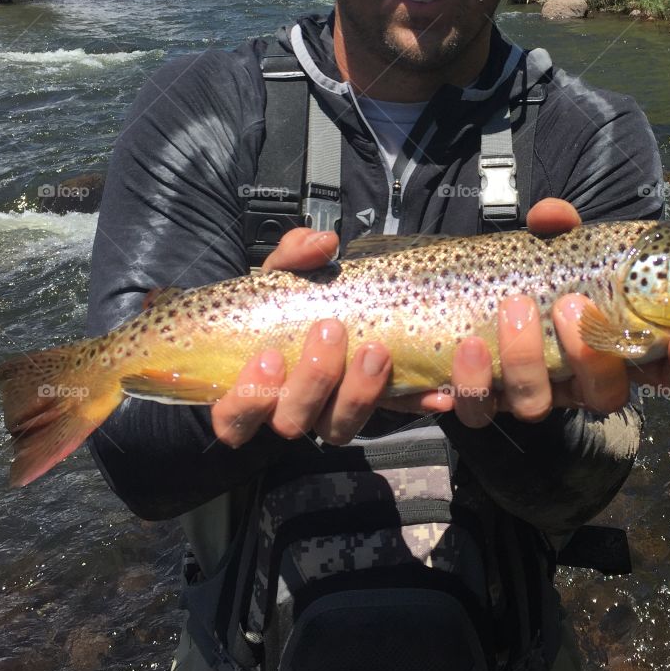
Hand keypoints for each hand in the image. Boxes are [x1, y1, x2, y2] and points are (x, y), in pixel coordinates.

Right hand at [211, 227, 449, 448]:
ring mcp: (332, 413)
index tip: (270, 356)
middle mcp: (290, 409)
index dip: (247, 400)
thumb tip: (323, 241)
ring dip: (359, 393)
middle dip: (313, 380)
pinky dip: (413, 403)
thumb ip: (295, 255)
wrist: (328, 312)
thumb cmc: (291, 302)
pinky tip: (435, 391)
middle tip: (332, 329)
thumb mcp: (285, 274)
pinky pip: (392, 417)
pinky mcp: (373, 409)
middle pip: (293, 421)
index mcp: (254, 386)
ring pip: (338, 429)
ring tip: (377, 350)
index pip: (234, 418)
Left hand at [448, 198, 669, 427]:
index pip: (668, 368)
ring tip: (513, 306)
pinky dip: (470, 383)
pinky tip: (468, 347)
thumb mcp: (553, 246)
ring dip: (525, 358)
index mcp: (613, 344)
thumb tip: (553, 216)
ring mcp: (532, 392)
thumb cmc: (533, 272)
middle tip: (572, 305)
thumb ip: (559, 229)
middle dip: (591, 355)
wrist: (470, 292)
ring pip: (536, 403)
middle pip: (603, 395)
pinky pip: (478, 410)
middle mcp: (578, 379)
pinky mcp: (484, 399)